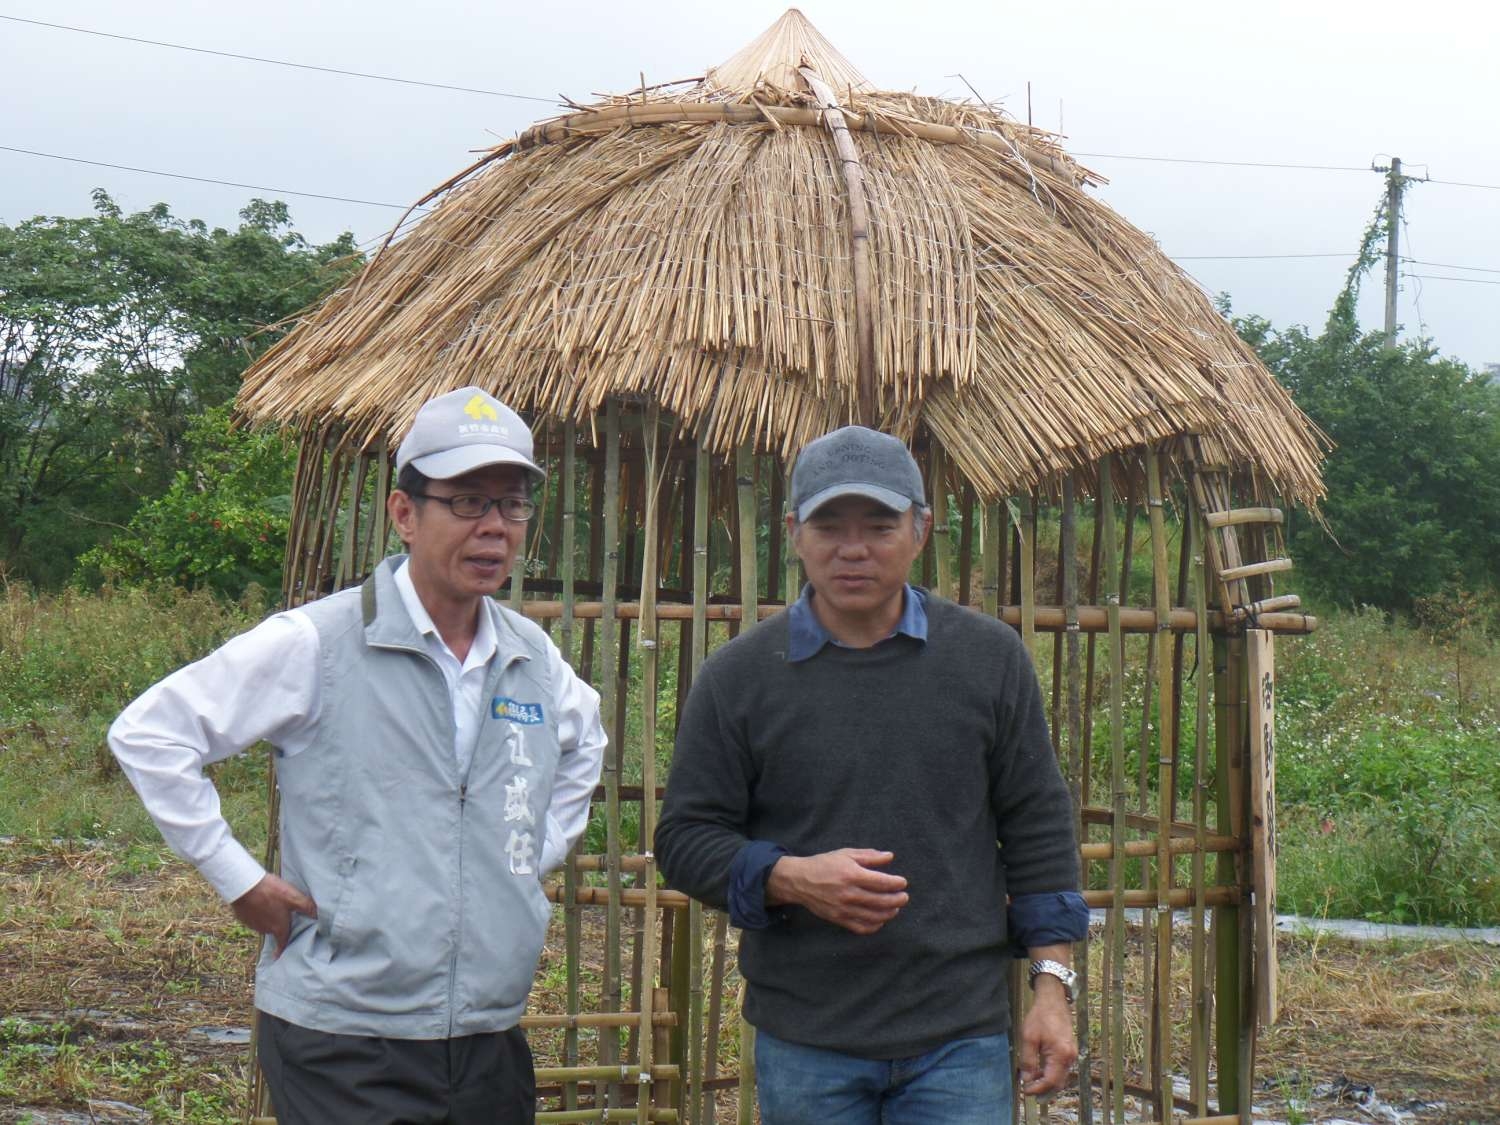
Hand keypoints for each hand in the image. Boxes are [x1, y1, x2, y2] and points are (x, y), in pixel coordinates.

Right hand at [232, 873, 317, 957]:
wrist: (244, 886)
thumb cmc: (271, 892)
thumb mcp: (294, 897)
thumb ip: (307, 907)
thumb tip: (319, 916)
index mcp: (279, 928)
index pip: (282, 943)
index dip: (282, 950)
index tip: (278, 956)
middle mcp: (265, 930)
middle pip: (275, 930)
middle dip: (278, 924)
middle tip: (282, 913)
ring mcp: (252, 924)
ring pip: (263, 923)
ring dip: (267, 916)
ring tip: (271, 903)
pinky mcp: (243, 917)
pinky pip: (252, 917)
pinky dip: (256, 912)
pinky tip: (259, 901)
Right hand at [765, 849, 908, 934]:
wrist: (799, 881)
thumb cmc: (824, 864)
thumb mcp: (846, 854)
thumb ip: (869, 856)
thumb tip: (890, 857)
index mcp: (851, 875)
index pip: (881, 882)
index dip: (896, 883)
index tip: (903, 882)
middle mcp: (848, 893)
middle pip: (881, 901)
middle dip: (897, 900)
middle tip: (904, 897)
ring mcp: (843, 909)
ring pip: (874, 916)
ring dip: (889, 913)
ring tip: (895, 908)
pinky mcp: (839, 919)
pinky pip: (861, 927)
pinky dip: (874, 926)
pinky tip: (880, 920)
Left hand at [1017, 978, 1076, 1096]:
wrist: (1053, 1000)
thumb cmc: (1040, 1016)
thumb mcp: (1029, 1038)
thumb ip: (1028, 1060)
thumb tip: (1027, 1079)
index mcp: (1061, 1054)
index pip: (1051, 1081)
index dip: (1038, 1089)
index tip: (1025, 1091)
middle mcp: (1070, 1057)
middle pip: (1058, 1083)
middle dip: (1044, 1090)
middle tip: (1029, 1091)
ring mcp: (1072, 1054)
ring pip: (1061, 1077)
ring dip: (1047, 1083)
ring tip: (1032, 1083)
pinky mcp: (1070, 1051)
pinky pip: (1062, 1069)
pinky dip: (1051, 1074)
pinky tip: (1039, 1072)